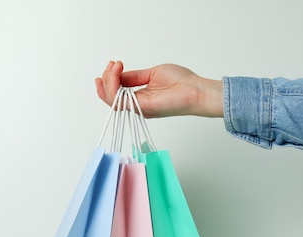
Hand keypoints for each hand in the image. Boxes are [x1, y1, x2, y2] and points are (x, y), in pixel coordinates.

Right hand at [95, 61, 222, 117]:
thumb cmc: (182, 83)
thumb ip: (135, 76)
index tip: (113, 63)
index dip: (110, 77)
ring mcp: (140, 107)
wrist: (196, 90)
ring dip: (108, 82)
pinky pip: (119, 101)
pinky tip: (116, 74)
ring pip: (112, 100)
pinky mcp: (143, 107)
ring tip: (114, 68)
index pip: (117, 91)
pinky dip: (113, 87)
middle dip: (106, 79)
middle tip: (112, 65)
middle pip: (111, 97)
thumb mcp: (152, 73)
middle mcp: (138, 104)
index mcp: (141, 97)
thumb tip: (119, 74)